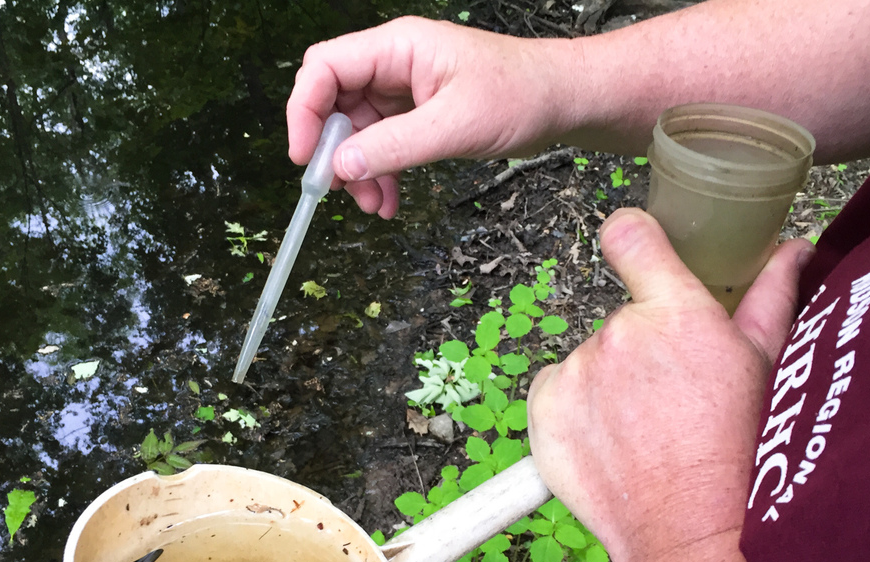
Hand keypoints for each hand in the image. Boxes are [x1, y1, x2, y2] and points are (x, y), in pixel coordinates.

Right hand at [287, 17, 570, 217]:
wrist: (564, 101)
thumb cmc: (522, 95)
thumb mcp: (455, 125)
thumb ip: (395, 146)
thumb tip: (342, 166)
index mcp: (398, 47)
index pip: (325, 67)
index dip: (305, 111)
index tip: (305, 156)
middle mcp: (396, 63)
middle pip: (337, 103)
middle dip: (335, 152)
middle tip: (340, 192)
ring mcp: (406, 89)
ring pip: (359, 131)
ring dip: (360, 171)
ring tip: (375, 205)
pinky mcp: (420, 113)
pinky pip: (384, 143)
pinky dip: (382, 173)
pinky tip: (389, 200)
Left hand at [526, 208, 812, 561]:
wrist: (689, 531)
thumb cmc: (740, 452)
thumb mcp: (767, 367)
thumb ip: (772, 295)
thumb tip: (791, 246)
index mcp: (676, 312)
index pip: (631, 236)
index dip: (632, 239)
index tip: (635, 249)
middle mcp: (618, 333)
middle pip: (623, 322)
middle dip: (642, 352)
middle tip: (672, 402)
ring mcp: (575, 373)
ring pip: (590, 363)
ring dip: (609, 386)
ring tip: (644, 433)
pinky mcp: (543, 412)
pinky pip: (556, 393)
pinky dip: (575, 412)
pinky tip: (610, 444)